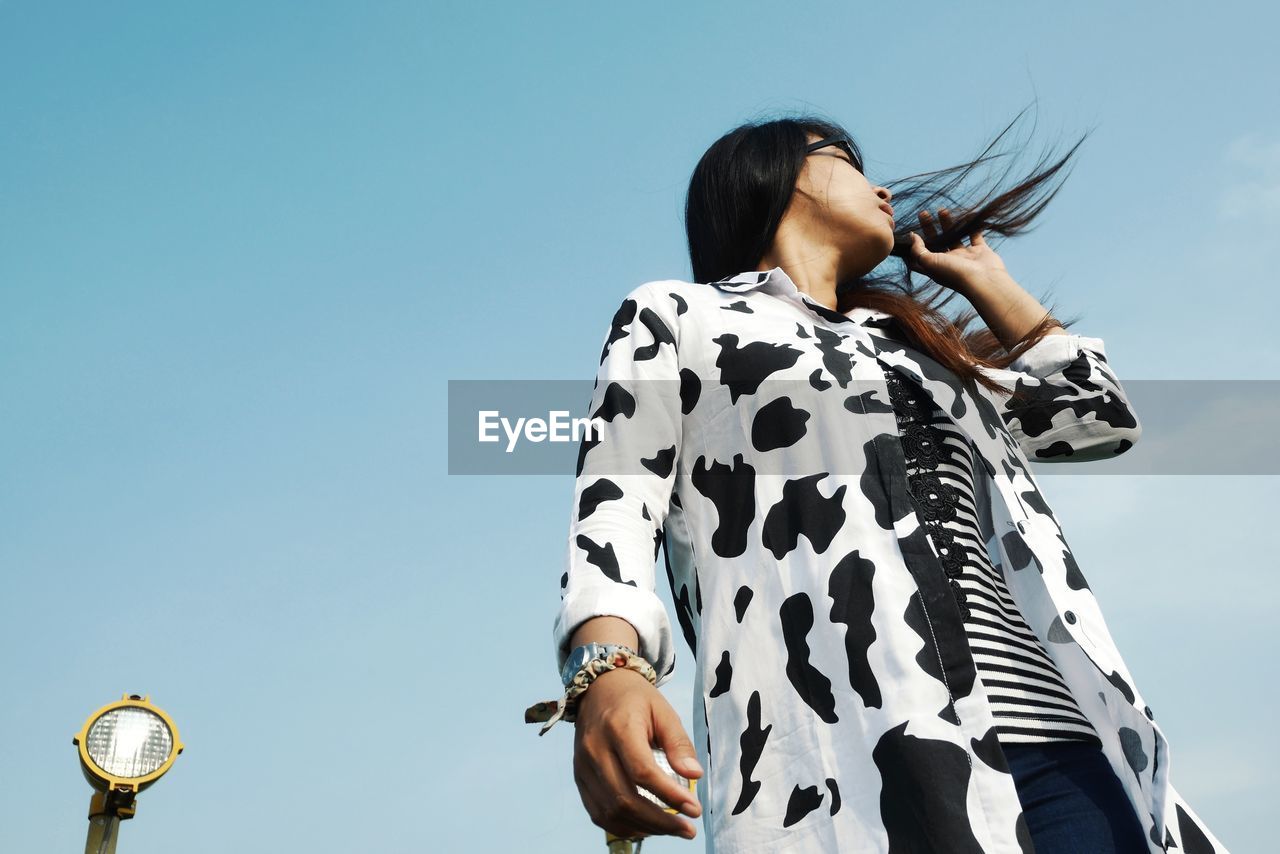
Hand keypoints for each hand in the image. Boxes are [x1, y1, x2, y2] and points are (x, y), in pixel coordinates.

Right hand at [572, 667, 703, 840]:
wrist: (598, 687)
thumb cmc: (636, 699)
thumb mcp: (663, 711)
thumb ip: (678, 743)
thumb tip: (694, 776)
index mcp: (618, 728)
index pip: (642, 771)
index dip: (669, 795)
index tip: (694, 809)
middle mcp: (595, 749)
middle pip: (624, 798)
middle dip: (660, 822)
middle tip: (688, 829)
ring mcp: (583, 766)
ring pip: (610, 812)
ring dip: (644, 827)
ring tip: (671, 829)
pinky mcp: (579, 777)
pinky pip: (598, 813)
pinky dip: (623, 826)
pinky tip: (646, 827)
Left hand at [906, 208, 1008, 293]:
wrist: (984, 280)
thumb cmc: (954, 273)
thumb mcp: (929, 262)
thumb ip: (918, 250)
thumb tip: (912, 236)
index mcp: (935, 267)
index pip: (920, 256)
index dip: (913, 246)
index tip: (909, 232)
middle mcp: (949, 262)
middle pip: (935, 242)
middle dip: (928, 228)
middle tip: (923, 213)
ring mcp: (965, 257)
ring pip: (953, 236)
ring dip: (947, 223)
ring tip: (942, 209)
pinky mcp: (980, 251)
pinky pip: (975, 235)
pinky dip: (972, 226)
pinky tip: (967, 215)